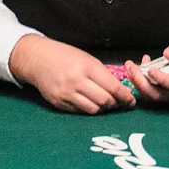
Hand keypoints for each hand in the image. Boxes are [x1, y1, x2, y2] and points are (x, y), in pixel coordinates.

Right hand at [9, 34, 134, 113]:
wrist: (37, 59)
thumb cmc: (65, 56)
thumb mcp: (86, 59)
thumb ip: (102, 74)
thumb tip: (120, 89)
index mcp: (87, 67)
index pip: (112, 87)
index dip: (125, 96)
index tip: (131, 100)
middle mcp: (76, 82)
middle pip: (105, 101)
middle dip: (115, 104)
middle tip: (120, 103)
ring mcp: (66, 94)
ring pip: (93, 109)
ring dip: (103, 108)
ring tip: (105, 103)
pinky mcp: (59, 103)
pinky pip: (80, 111)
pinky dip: (88, 108)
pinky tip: (90, 102)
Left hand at [122, 36, 168, 105]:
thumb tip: (167, 54)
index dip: (162, 79)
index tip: (150, 70)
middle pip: (160, 94)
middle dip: (142, 82)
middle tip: (132, 67)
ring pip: (151, 95)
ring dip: (137, 82)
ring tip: (130, 66)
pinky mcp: (164, 95)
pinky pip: (149, 92)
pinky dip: (139, 82)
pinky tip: (136, 68)